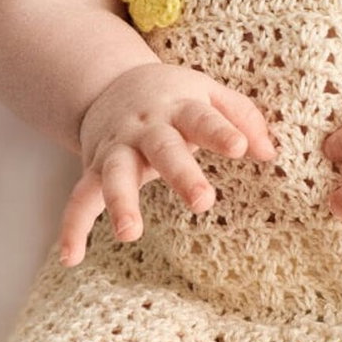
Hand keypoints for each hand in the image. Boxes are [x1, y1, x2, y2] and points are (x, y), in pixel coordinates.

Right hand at [57, 63, 276, 266]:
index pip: (202, 119)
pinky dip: (72, 226)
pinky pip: (80, 198)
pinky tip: (72, 257)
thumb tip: (269, 153)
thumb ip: (242, 118)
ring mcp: (117, 148)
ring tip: (129, 233)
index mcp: (179, 107)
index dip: (221, 132)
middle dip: (181, 174)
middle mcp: (146, 127)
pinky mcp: (94, 168)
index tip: (241, 149)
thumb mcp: (208, 93)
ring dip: (121, 202)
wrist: (112, 84)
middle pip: (163, 148)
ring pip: (116, 174)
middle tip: (202, 202)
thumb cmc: (174, 97)